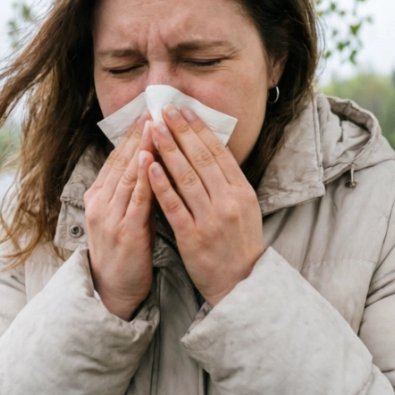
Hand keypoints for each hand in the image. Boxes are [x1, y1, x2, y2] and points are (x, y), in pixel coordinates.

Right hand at [83, 115, 154, 319]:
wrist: (113, 290)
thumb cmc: (124, 252)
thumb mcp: (124, 215)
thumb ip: (133, 191)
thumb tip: (151, 163)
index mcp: (98, 196)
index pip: (116, 158)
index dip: (132, 135)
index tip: (147, 113)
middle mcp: (100, 202)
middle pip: (121, 161)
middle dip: (138, 134)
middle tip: (153, 109)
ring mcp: (110, 216)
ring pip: (127, 174)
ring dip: (141, 148)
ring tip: (154, 125)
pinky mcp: (124, 231)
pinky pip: (135, 199)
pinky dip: (142, 177)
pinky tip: (148, 159)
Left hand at [148, 104, 264, 307]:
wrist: (241, 284)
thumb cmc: (239, 243)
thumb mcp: (245, 207)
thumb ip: (228, 180)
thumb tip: (208, 147)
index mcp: (242, 191)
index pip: (218, 152)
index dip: (199, 129)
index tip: (183, 110)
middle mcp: (228, 201)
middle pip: (201, 159)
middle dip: (180, 131)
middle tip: (163, 110)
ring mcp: (211, 219)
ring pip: (186, 177)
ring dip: (167, 150)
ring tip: (153, 129)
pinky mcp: (193, 237)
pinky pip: (174, 205)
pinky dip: (161, 184)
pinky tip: (149, 166)